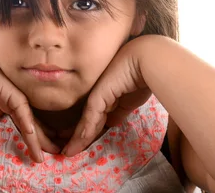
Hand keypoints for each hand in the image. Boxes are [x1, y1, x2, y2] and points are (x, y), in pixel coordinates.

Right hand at [0, 42, 59, 161]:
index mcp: (9, 103)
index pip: (25, 122)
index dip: (34, 137)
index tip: (40, 150)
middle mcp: (16, 101)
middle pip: (33, 124)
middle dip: (44, 140)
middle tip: (55, 153)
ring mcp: (16, 98)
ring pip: (31, 123)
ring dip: (40, 140)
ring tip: (48, 155)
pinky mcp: (13, 96)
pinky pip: (22, 115)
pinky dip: (27, 127)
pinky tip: (34, 139)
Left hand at [61, 37, 151, 156]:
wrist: (147, 60)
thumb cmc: (143, 76)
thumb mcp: (130, 100)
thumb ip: (119, 111)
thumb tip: (110, 124)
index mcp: (106, 92)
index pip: (95, 115)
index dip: (87, 130)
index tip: (79, 142)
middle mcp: (98, 93)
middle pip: (86, 118)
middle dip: (75, 135)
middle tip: (67, 150)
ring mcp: (96, 94)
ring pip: (85, 122)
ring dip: (76, 139)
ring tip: (67, 153)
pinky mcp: (97, 97)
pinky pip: (89, 120)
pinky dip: (81, 135)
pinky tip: (74, 147)